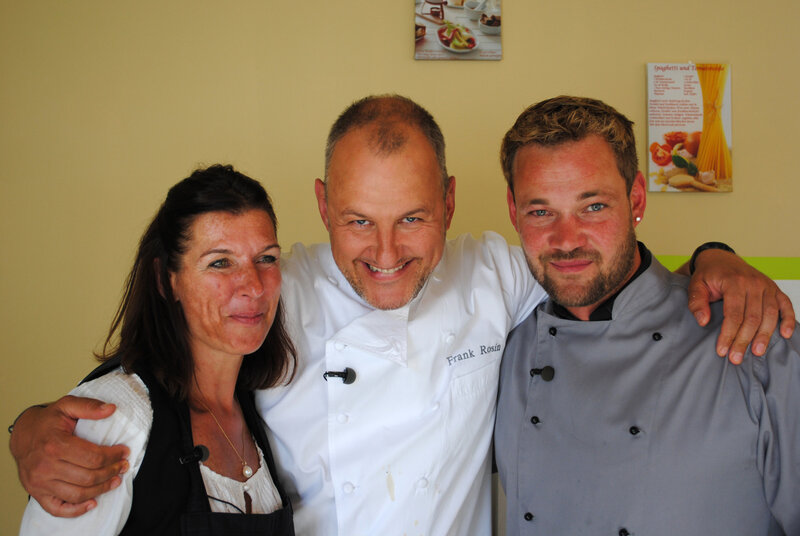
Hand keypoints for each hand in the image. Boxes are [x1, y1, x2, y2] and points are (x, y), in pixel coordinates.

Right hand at [9, 395, 129, 516]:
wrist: (23, 435)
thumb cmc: (47, 421)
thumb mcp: (67, 406)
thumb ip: (89, 406)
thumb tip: (111, 409)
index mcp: (55, 444)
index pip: (93, 457)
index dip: (113, 456)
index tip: (124, 452)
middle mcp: (46, 466)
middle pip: (88, 477)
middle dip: (111, 472)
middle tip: (123, 466)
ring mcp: (40, 483)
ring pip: (78, 494)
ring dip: (101, 489)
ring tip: (114, 480)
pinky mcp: (37, 493)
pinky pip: (58, 509)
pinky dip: (76, 510)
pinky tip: (93, 502)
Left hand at [687, 249, 795, 363]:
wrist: (721, 259)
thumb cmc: (708, 275)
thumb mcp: (695, 285)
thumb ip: (696, 302)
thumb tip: (703, 321)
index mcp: (734, 281)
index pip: (734, 313)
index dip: (728, 334)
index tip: (722, 351)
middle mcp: (753, 283)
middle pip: (752, 317)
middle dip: (744, 340)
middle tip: (736, 358)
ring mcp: (766, 285)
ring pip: (769, 314)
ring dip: (764, 335)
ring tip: (756, 353)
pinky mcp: (774, 289)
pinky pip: (785, 305)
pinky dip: (787, 319)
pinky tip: (785, 335)